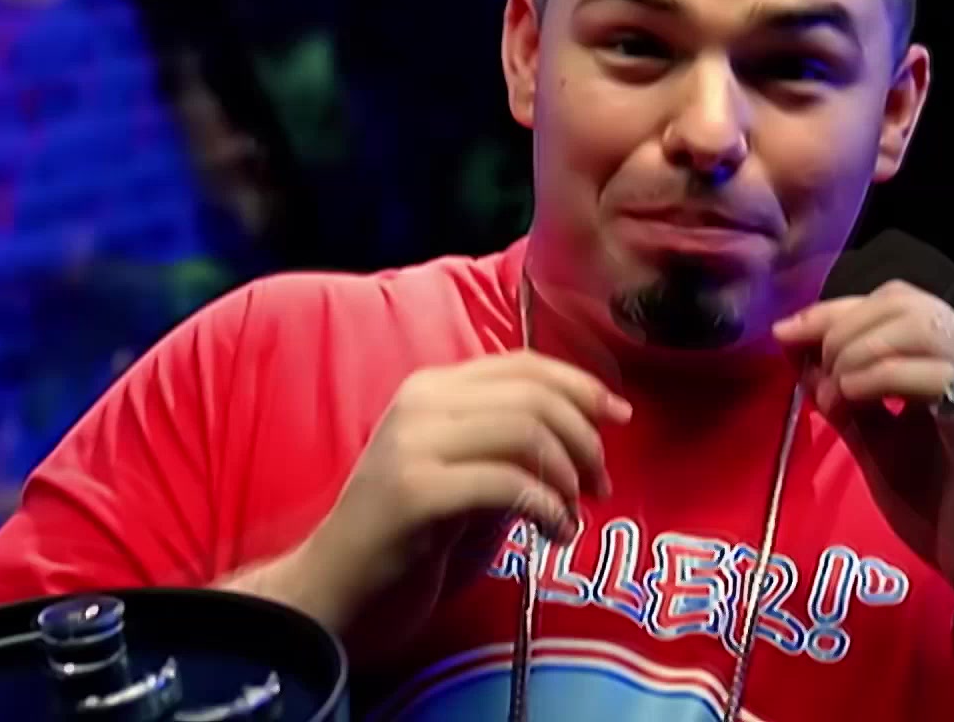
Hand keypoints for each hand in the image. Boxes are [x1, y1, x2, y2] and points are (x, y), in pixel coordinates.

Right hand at [289, 351, 630, 662]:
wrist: (332, 590)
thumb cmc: (405, 539)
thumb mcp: (464, 477)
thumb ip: (508, 446)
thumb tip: (585, 434)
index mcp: (431, 388)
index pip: (523, 364)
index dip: (581, 385)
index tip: (620, 418)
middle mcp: (420, 403)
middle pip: (533, 395)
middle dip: (585, 438)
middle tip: (601, 486)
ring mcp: (413, 444)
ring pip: (526, 432)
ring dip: (568, 477)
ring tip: (574, 516)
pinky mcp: (415, 492)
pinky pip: (508, 484)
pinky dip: (548, 508)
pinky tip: (556, 536)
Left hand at [773, 281, 953, 646]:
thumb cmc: (946, 509)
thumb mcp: (880, 444)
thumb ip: (845, 398)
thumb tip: (797, 355)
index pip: (895, 301)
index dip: (835, 310)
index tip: (786, 333)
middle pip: (902, 303)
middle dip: (841, 329)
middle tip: (814, 376)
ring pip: (917, 326)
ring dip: (857, 351)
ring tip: (832, 396)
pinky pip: (931, 376)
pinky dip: (878, 379)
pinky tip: (849, 404)